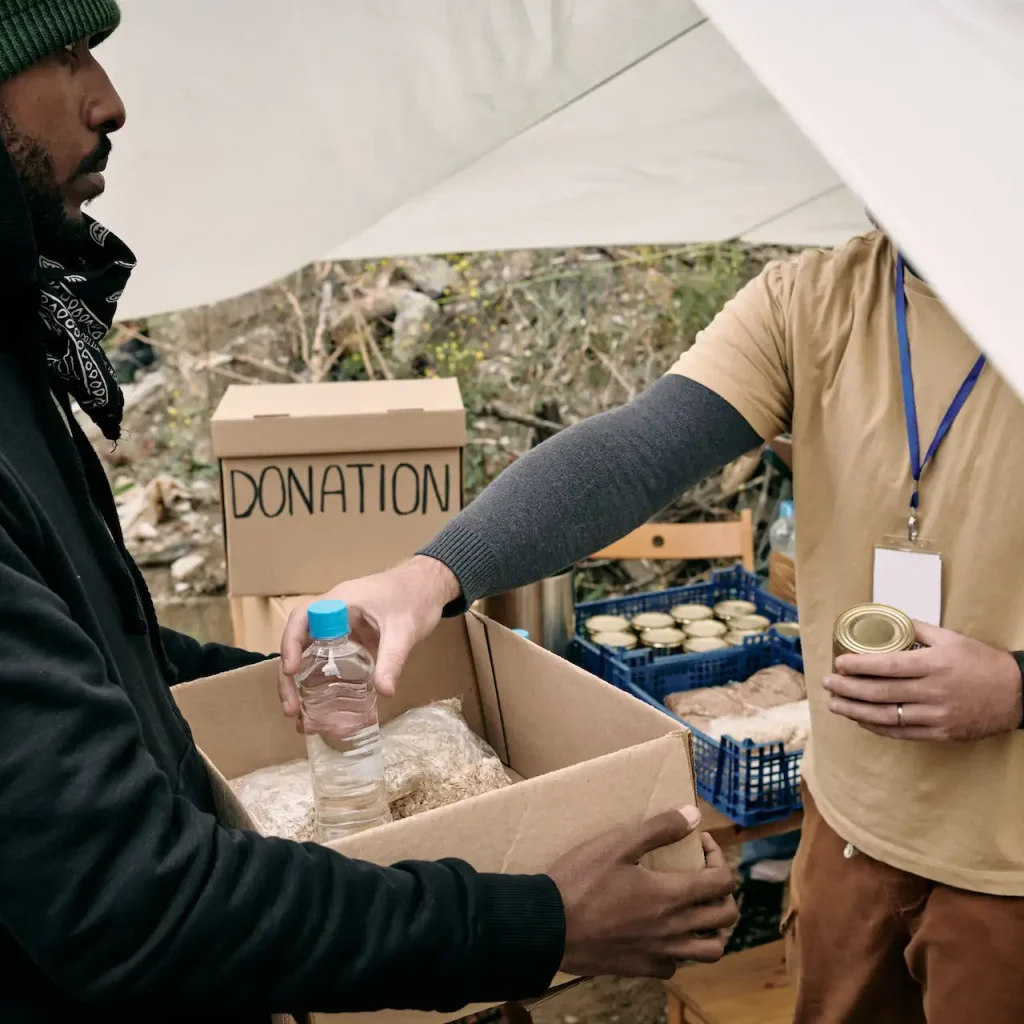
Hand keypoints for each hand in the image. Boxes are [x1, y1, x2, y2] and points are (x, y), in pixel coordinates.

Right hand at [278, 556, 460, 730]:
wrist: (429, 586)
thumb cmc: (414, 598)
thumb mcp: (404, 630)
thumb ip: (392, 658)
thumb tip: (385, 692)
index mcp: (338, 603)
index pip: (301, 620)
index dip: (290, 645)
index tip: (291, 671)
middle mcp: (332, 615)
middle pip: (299, 644)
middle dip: (290, 678)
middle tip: (291, 710)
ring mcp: (340, 629)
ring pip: (311, 656)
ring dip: (302, 685)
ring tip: (300, 717)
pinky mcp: (351, 642)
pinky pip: (330, 662)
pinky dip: (323, 684)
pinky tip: (323, 710)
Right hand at [548, 806, 736, 979]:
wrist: (548, 925)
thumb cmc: (580, 880)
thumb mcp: (617, 844)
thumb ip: (659, 829)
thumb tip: (693, 815)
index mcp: (671, 894)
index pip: (723, 881)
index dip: (718, 858)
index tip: (699, 844)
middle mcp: (674, 928)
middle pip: (726, 917)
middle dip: (723, 891)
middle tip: (702, 875)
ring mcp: (659, 952)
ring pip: (710, 951)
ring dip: (711, 928)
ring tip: (694, 909)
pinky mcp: (641, 968)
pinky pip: (674, 966)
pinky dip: (677, 951)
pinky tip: (660, 934)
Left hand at [824, 621, 1022, 740]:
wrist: (1018, 694)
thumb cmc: (982, 662)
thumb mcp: (952, 638)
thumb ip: (919, 630)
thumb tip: (890, 621)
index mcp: (933, 665)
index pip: (885, 666)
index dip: (857, 666)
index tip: (838, 663)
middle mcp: (932, 691)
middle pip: (879, 693)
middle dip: (847, 689)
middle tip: (827, 684)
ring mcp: (936, 716)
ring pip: (885, 716)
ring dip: (855, 711)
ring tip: (835, 704)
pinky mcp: (940, 733)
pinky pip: (901, 732)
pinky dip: (877, 727)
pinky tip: (861, 720)